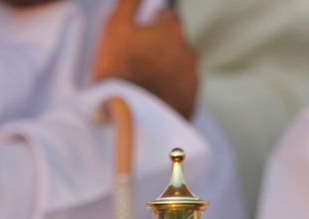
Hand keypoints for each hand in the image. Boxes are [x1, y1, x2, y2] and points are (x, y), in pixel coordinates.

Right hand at [94, 0, 198, 118]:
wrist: (131, 117)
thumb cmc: (121, 72)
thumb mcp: (117, 27)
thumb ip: (130, 3)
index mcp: (171, 31)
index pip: (167, 17)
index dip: (152, 26)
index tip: (140, 36)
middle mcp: (188, 52)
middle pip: (174, 45)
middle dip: (160, 51)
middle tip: (138, 64)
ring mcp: (192, 80)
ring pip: (179, 70)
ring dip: (166, 73)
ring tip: (144, 85)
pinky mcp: (191, 104)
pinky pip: (181, 94)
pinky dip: (170, 94)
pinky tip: (153, 99)